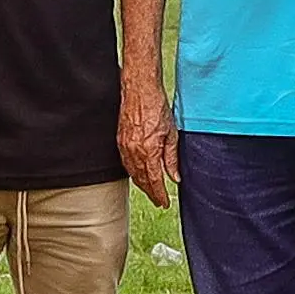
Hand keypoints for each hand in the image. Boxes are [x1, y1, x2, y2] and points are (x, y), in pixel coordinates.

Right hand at [118, 86, 179, 206]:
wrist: (139, 91)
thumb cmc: (157, 107)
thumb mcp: (171, 134)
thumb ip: (172, 158)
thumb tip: (174, 177)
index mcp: (149, 151)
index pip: (154, 181)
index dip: (159, 194)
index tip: (164, 202)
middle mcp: (134, 152)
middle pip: (142, 180)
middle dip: (151, 192)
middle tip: (158, 200)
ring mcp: (125, 147)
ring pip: (132, 173)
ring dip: (141, 184)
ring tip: (151, 190)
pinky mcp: (120, 141)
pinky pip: (125, 163)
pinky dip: (133, 172)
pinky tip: (139, 174)